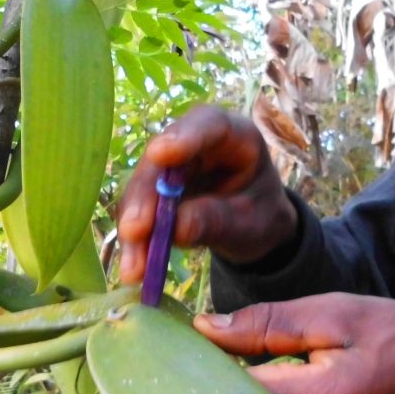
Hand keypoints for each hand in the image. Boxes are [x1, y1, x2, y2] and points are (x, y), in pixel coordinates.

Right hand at [118, 105, 297, 282]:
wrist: (254, 225)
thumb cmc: (261, 213)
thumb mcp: (251, 222)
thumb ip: (218, 220)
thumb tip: (175, 229)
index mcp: (234, 135)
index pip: (209, 124)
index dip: (183, 136)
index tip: (159, 154)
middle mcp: (195, 143)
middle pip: (162, 162)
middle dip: (145, 198)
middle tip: (134, 231)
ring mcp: (170, 166)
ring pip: (142, 189)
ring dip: (135, 228)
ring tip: (133, 269)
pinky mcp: (153, 190)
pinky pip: (138, 211)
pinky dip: (136, 241)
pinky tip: (134, 268)